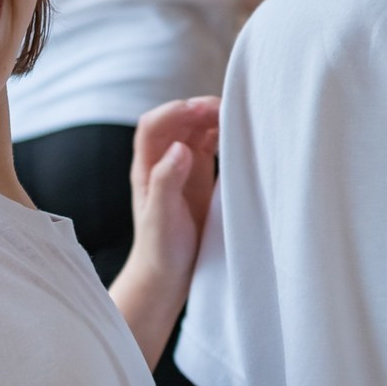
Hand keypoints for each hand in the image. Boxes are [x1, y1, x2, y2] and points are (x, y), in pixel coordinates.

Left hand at [129, 97, 219, 281]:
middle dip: (197, 109)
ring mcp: (183, 167)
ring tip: (236, 118)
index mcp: (146, 167)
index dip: (173, 112)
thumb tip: (179, 148)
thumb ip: (167, 181)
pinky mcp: (201, 176)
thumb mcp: (161, 217)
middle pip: (177, 121)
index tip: (197, 110)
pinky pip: (211, 145)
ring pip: (195, 130)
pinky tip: (239, 135)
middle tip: (223, 110)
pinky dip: (223, 135)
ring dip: (212, 119)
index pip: (153, 126)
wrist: (168, 276)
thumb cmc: (160, 250)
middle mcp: (163, 161)